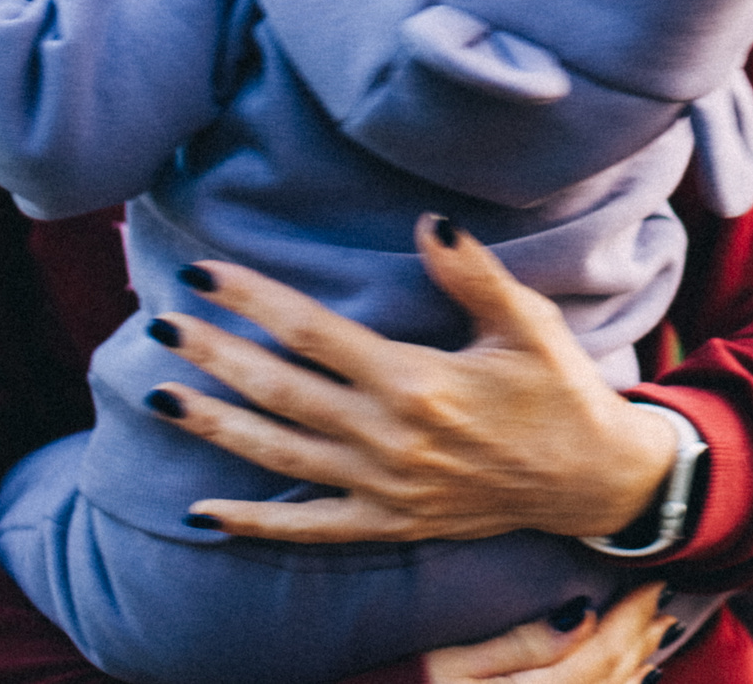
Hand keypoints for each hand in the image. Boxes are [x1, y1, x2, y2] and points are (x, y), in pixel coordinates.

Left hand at [152, 215, 681, 543]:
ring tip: (158, 396)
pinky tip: (203, 513)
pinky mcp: (390, 524)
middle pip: (280, 391)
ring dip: (214, 427)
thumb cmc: (561, 391)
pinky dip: (254, 525)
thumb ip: (474, 275)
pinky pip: (309, 530)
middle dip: (214, 355)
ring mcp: (385, 489)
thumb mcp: (529, 324)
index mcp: (417, 381)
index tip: (203, 272)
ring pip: (279, 456)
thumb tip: (428, 222)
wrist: (594, 480)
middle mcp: (390, 438)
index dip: (253, 299)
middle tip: (158, 322)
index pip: (313, 332)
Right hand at [424, 584, 671, 683]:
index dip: (632, 617)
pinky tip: (625, 682)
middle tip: (662, 603)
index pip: (600, 654)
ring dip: (634, 668)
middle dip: (640, 640)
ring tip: (653, 638)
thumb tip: (585, 614)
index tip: (654, 582)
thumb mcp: (445, 666)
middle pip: (610, 681)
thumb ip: (520, 645)